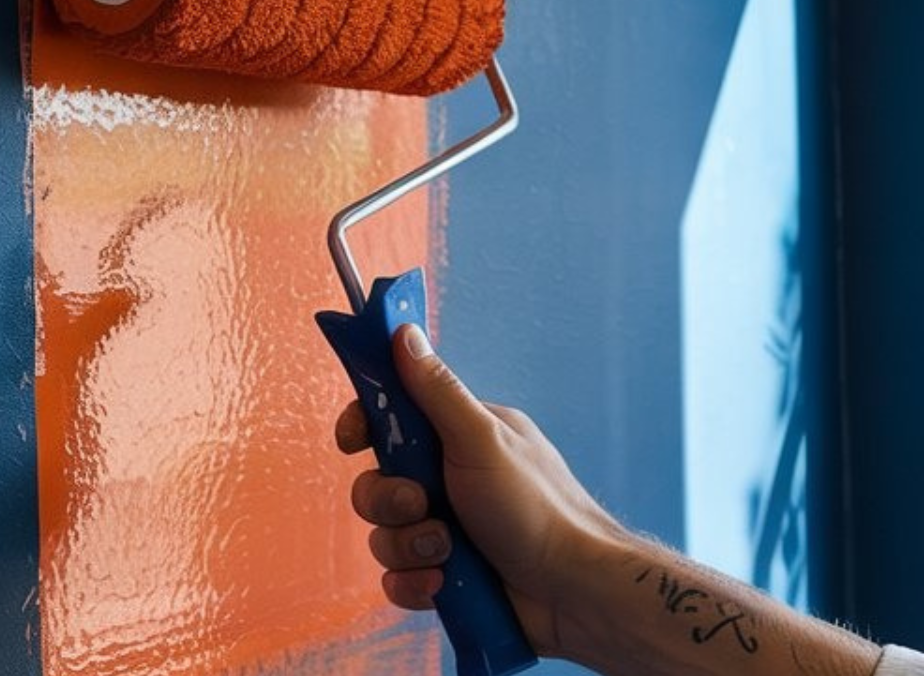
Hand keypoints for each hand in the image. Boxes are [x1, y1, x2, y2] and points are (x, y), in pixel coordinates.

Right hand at [333, 323, 625, 658]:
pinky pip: (397, 578)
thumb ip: (436, 390)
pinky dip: (414, 583)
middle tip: (423, 503)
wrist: (574, 593)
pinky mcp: (444, 575)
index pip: (391, 417)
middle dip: (390, 500)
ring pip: (383, 533)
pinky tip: (443, 584)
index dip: (363, 426)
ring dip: (409, 545)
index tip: (352, 441)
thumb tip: (404, 332)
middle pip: (376, 481)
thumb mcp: (481, 439)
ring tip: (448, 552)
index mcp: (458, 438)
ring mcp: (445, 529)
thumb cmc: (538, 508)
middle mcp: (448, 480)